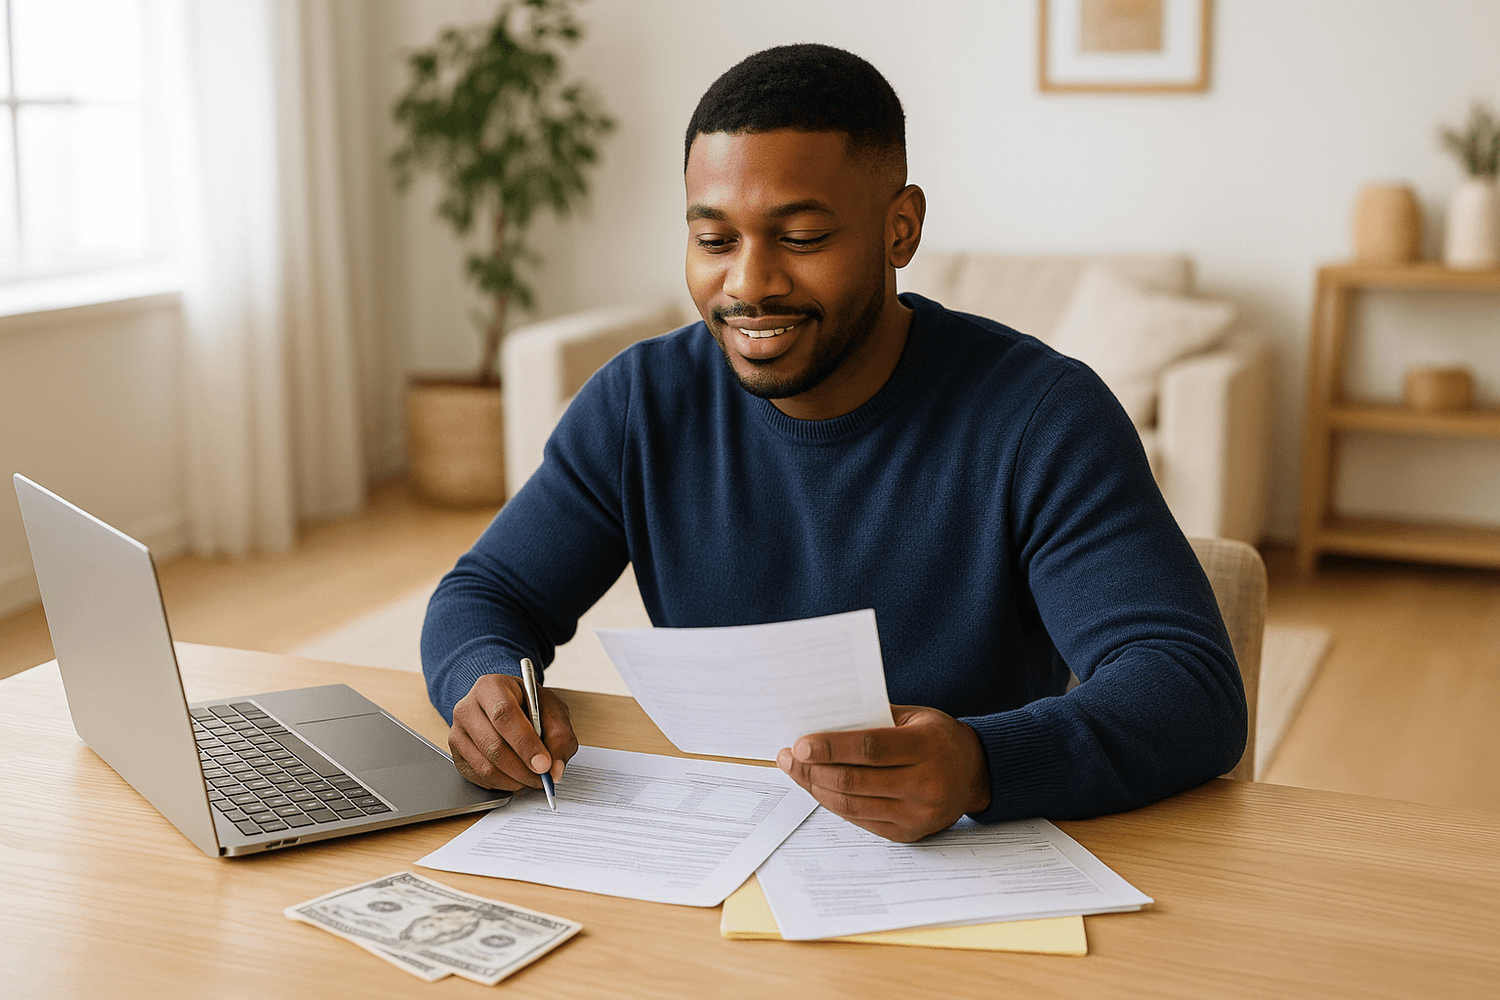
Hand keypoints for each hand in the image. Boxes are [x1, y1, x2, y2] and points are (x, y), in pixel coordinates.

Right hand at [447, 672, 578, 790]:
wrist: (508, 706)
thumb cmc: (529, 705)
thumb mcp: (552, 710)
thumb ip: (559, 736)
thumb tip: (554, 770)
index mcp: (491, 687)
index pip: (503, 715)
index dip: (525, 743)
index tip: (544, 764)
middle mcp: (467, 708)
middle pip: (492, 745)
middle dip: (522, 768)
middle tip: (543, 778)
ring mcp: (458, 733)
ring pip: (484, 767)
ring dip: (514, 780)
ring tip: (533, 779)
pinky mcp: (457, 755)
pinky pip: (479, 778)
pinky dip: (503, 784)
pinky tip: (517, 777)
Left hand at [776, 705, 990, 842]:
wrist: (975, 773)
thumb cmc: (938, 738)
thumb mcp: (915, 716)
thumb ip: (874, 719)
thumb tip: (821, 725)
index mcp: (929, 748)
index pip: (871, 749)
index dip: (832, 747)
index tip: (800, 744)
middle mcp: (926, 786)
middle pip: (855, 781)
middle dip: (814, 770)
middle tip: (790, 757)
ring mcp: (918, 815)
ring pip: (852, 806)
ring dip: (817, 789)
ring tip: (798, 772)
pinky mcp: (908, 834)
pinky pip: (860, 821)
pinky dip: (834, 804)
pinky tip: (819, 788)